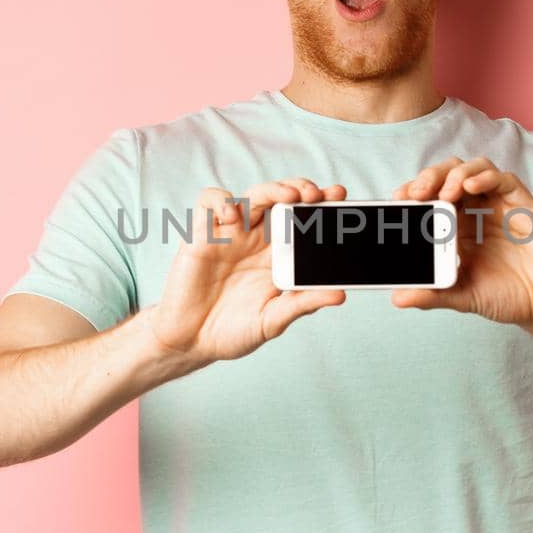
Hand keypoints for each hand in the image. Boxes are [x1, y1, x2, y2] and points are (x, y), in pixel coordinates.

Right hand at [145, 177, 347, 363]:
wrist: (192, 342)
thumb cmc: (233, 331)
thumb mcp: (273, 320)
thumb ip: (302, 304)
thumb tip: (340, 294)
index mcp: (278, 255)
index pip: (303, 219)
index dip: (321, 204)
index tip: (340, 197)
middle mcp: (256, 238)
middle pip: (282, 199)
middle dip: (302, 190)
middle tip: (318, 196)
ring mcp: (230, 234)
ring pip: (253, 195)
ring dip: (273, 189)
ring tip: (290, 197)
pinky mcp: (201, 234)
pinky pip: (209, 201)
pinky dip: (221, 201)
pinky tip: (233, 216)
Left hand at [389, 156, 532, 330]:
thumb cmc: (507, 297)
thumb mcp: (463, 297)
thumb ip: (433, 296)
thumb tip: (398, 299)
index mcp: (458, 227)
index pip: (432, 196)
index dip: (414, 191)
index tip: (398, 199)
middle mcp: (477, 211)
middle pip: (449, 175)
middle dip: (429, 177)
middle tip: (415, 193)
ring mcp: (500, 206)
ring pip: (475, 169)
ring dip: (455, 174)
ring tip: (444, 192)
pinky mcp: (524, 206)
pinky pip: (504, 180)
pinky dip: (485, 178)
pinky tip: (469, 187)